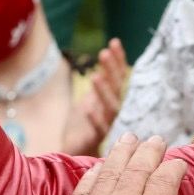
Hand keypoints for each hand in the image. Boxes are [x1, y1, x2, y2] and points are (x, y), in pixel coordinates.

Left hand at [40, 134, 186, 194]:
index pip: (165, 183)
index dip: (174, 169)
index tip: (178, 164)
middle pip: (139, 167)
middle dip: (151, 150)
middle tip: (157, 140)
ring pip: (112, 169)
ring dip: (123, 151)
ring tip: (130, 138)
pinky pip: (87, 184)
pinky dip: (96, 171)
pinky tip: (101, 166)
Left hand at [63, 39, 128, 156]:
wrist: (74, 152)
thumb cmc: (83, 125)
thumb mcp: (89, 97)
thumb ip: (100, 82)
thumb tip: (107, 54)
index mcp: (111, 99)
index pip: (119, 77)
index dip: (118, 60)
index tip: (114, 42)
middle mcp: (113, 111)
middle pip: (117, 89)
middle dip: (112, 71)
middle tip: (104, 53)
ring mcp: (107, 126)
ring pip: (111, 108)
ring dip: (104, 92)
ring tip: (96, 76)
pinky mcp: (96, 141)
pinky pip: (98, 129)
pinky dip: (94, 118)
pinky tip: (87, 107)